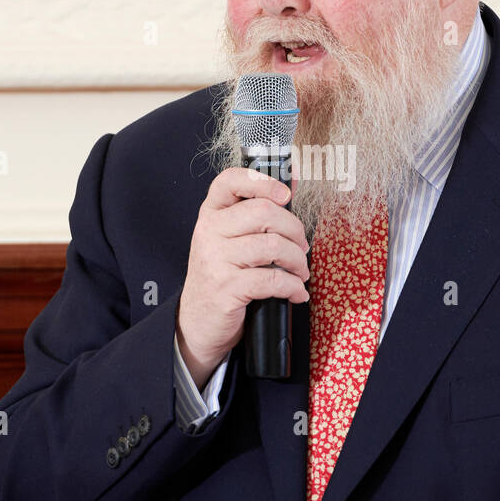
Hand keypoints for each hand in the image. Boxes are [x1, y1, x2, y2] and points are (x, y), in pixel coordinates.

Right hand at [176, 166, 309, 386]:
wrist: (198, 320)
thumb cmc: (222, 275)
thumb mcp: (229, 239)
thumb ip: (254, 215)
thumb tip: (291, 185)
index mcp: (211, 214)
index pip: (229, 180)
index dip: (262, 182)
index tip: (285, 195)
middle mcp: (209, 231)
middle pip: (263, 212)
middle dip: (294, 230)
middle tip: (302, 247)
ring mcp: (215, 259)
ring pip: (272, 246)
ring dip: (297, 261)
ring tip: (300, 271)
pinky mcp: (226, 287)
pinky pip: (272, 280)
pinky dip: (293, 287)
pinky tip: (297, 292)